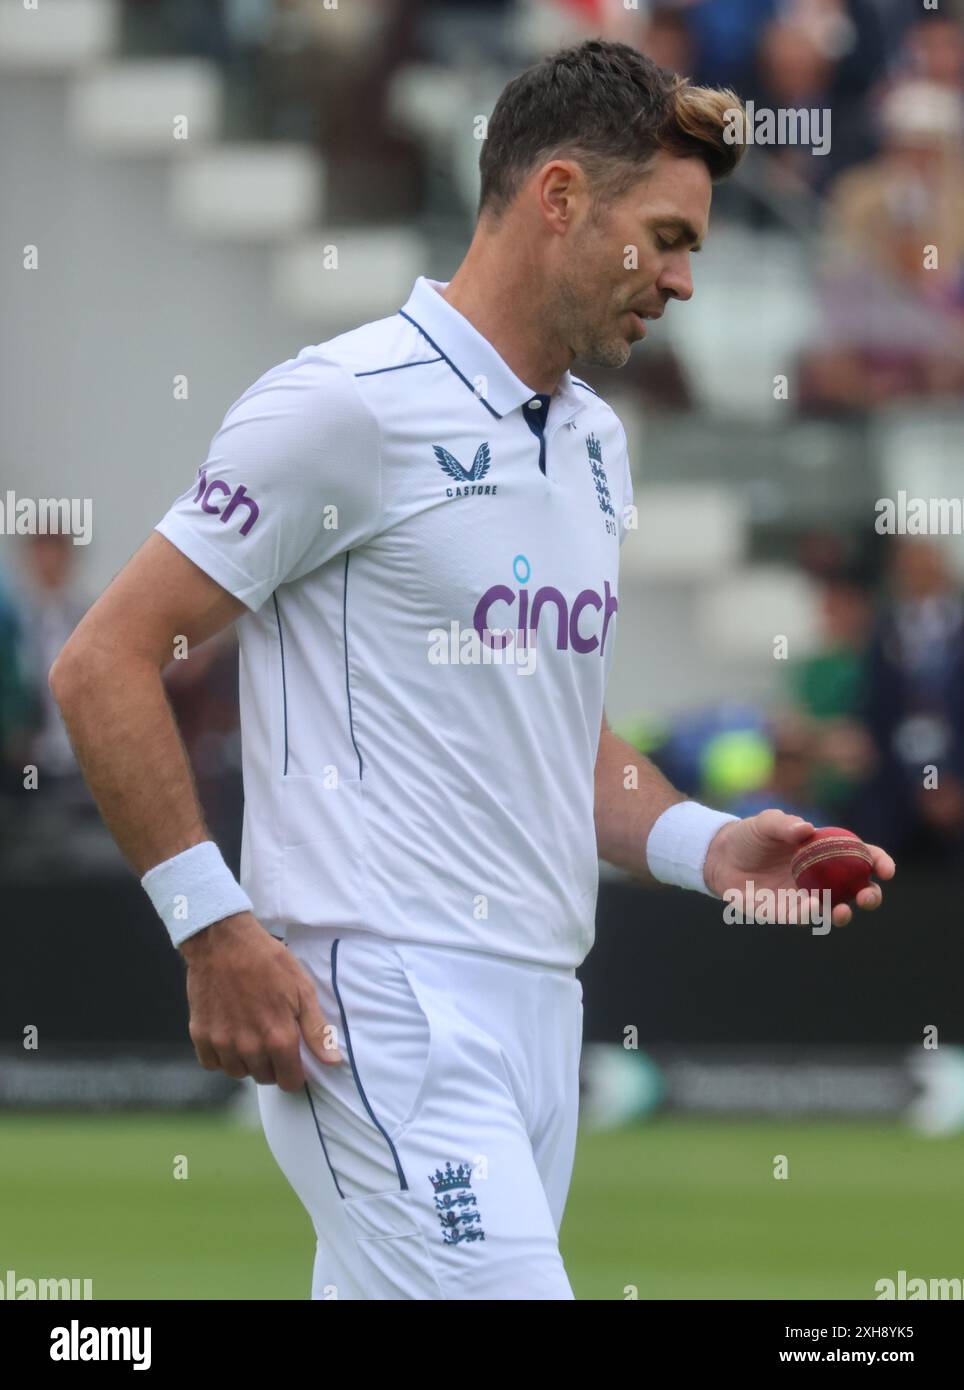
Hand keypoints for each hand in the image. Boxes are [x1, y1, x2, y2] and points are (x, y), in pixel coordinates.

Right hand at [180, 911, 341, 1090]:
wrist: (223, 942)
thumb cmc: (268, 961)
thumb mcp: (302, 989)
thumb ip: (316, 1030)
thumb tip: (333, 1061)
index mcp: (279, 1037)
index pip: (289, 1081)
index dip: (294, 1073)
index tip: (292, 1059)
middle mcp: (249, 1047)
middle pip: (264, 1078)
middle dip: (272, 1064)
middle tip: (271, 1038)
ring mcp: (222, 1042)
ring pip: (238, 1072)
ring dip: (246, 1061)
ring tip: (250, 1034)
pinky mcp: (200, 1035)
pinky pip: (212, 1063)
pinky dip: (221, 1056)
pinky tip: (229, 1034)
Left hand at [703, 809, 895, 927]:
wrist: (720, 856)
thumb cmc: (751, 835)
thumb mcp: (766, 822)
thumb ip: (784, 824)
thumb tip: (806, 829)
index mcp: (826, 852)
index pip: (862, 858)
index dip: (879, 863)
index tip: (887, 869)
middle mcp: (822, 877)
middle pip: (856, 890)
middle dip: (870, 896)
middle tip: (869, 896)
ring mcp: (805, 896)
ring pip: (832, 910)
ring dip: (842, 913)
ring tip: (842, 910)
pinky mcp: (784, 911)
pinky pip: (800, 917)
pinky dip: (808, 914)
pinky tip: (810, 907)